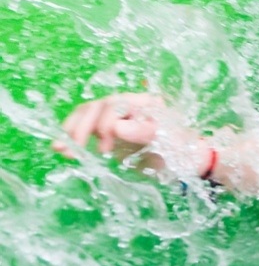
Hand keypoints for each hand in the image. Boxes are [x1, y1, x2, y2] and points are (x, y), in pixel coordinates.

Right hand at [53, 92, 209, 175]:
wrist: (189, 162)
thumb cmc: (184, 150)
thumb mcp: (170, 143)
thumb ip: (145, 133)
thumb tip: (117, 127)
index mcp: (146, 103)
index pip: (116, 104)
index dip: (105, 124)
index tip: (105, 149)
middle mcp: (130, 104)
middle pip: (98, 107)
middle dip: (83, 127)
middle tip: (74, 149)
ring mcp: (119, 116)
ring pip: (88, 113)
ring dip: (72, 130)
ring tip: (61, 149)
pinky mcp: (110, 129)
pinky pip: (87, 126)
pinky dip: (74, 135)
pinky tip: (63, 148)